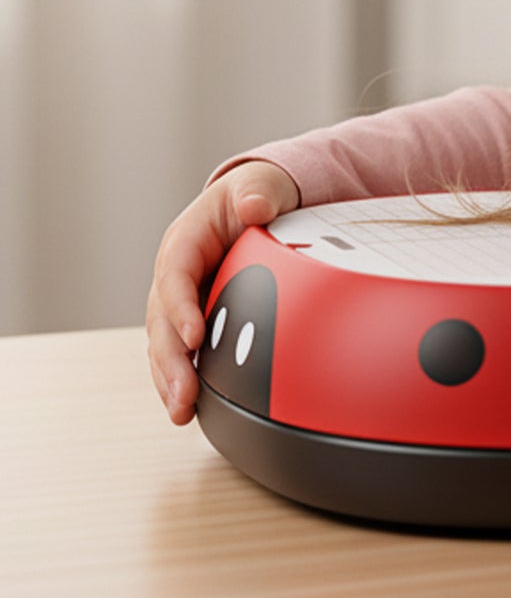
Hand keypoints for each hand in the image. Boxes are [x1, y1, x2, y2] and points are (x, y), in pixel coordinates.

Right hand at [145, 160, 299, 424]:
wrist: (258, 205)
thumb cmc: (254, 196)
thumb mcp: (261, 186)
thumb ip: (258, 194)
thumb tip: (255, 206)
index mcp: (184, 242)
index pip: (175, 276)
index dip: (180, 307)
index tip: (193, 336)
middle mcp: (174, 276)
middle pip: (162, 320)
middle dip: (170, 360)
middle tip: (184, 394)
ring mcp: (181, 302)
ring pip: (164, 344)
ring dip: (170, 379)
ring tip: (181, 411)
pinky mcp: (194, 321)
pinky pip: (181, 353)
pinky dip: (182, 379)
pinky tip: (191, 408)